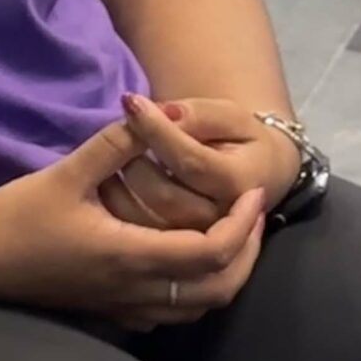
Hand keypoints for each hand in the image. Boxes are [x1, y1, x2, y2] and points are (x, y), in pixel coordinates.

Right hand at [0, 108, 267, 328]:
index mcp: (131, 256)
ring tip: (230, 237)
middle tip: (252, 216)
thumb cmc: (16, 218)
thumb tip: (154, 108)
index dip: (244, 225)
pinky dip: (196, 293)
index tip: (252, 195)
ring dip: (227, 275)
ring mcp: (125, 307)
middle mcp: (137, 290)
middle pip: (220, 288)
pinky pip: (173, 313)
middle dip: (248, 253)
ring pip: (200, 307)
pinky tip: (186, 264)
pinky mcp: (110, 312)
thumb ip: (115, 144)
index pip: (213, 251)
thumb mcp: (65, 174)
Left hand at [99, 95, 298, 233]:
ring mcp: (199, 242)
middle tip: (119, 138)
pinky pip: (137, 241)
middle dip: (134, 163)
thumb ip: (197, 115)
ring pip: (147, 225)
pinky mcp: (178, 257)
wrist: (253, 177)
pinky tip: (108, 187)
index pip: (190, 161)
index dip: (157, 130)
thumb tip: (161, 111)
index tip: (131, 103)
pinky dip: (116, 213)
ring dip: (119, 190)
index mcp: (238, 183)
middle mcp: (219, 220)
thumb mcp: (229, 117)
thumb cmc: (241, 139)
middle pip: (165, 197)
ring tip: (110, 162)